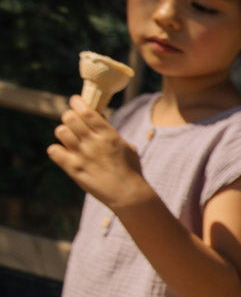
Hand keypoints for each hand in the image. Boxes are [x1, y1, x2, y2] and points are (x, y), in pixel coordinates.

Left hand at [47, 94, 146, 208]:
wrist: (128, 195)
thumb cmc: (131, 171)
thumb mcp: (127, 147)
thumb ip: (111, 133)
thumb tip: (98, 118)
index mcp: (109, 135)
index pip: (87, 112)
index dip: (78, 103)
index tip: (75, 101)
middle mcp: (93, 143)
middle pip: (70, 118)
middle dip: (70, 117)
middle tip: (73, 122)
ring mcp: (82, 156)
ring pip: (61, 131)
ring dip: (64, 132)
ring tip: (70, 139)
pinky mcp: (73, 169)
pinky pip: (53, 150)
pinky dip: (57, 150)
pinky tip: (66, 153)